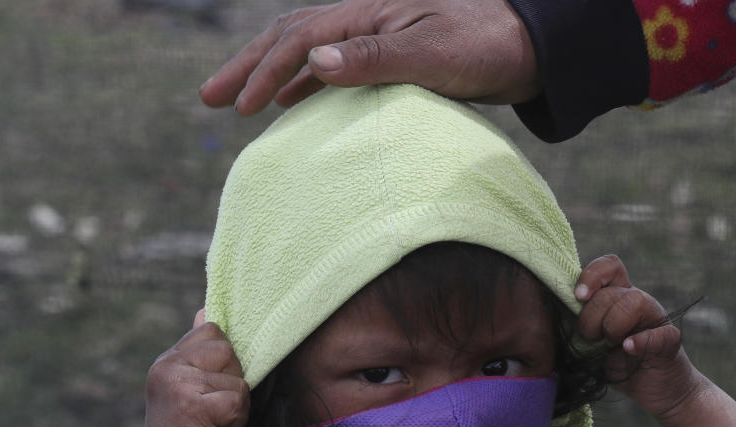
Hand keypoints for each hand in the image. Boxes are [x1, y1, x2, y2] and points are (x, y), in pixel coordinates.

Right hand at [139, 309, 249, 426]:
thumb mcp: (186, 384)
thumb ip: (197, 352)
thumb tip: (206, 310)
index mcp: (168, 359)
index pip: (212, 330)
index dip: (223, 357)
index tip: (211, 384)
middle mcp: (168, 367)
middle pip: (228, 350)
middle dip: (231, 379)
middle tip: (212, 405)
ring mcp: (179, 385)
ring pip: (237, 377)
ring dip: (236, 402)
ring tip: (214, 419)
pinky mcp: (194, 406)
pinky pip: (237, 399)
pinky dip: (237, 418)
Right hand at [198, 0, 538, 114]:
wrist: (526, 46)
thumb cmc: (484, 47)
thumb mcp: (431, 52)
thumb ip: (375, 57)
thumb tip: (314, 62)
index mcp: (366, 11)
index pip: (299, 40)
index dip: (265, 71)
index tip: (240, 106)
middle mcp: (362, 18)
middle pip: (289, 37)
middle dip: (247, 67)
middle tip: (209, 97)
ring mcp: (373, 36)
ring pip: (305, 51)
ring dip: (270, 76)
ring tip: (239, 102)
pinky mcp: (387, 54)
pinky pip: (331, 66)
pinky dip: (303, 84)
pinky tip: (292, 103)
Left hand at [575, 255, 705, 421]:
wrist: (655, 389)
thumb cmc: (618, 363)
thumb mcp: (592, 342)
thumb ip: (580, 323)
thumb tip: (556, 312)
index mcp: (619, 296)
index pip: (610, 266)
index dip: (592, 275)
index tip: (578, 297)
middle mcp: (639, 302)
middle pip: (611, 291)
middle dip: (591, 317)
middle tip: (590, 339)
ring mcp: (656, 319)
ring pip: (635, 301)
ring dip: (613, 325)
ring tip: (610, 345)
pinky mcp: (670, 341)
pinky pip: (658, 332)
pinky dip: (640, 340)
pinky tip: (627, 349)